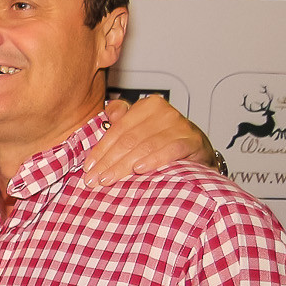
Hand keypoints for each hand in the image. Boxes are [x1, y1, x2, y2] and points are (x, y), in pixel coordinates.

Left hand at [82, 95, 215, 186]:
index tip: (88, 167)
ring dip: (124, 165)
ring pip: (145, 146)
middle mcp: (164, 112)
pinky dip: (154, 160)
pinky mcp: (192, 141)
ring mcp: (180, 126)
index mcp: (147, 106)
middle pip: (129, 139)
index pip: (118, 129)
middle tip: (94, 179)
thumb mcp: (139, 128)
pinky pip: (170, 150)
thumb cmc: (164, 141)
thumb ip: (121, 120)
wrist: (197, 152)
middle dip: (108, 161)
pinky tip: (139, 169)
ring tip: (108, 179)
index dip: (101, 149)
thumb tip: (108, 114)